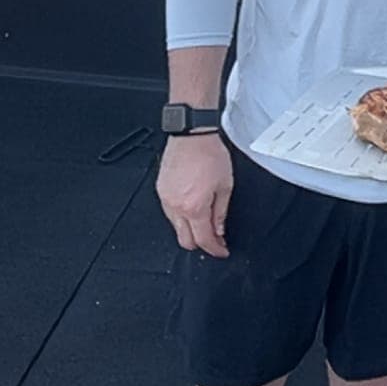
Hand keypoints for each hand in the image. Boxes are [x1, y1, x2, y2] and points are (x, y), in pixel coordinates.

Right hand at [158, 132, 231, 257]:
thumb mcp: (225, 186)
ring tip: (205, 221)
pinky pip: (169, 213)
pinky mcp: (160, 190)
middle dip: (201, 244)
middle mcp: (176, 206)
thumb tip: (219, 230)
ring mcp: (165, 199)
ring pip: (176, 227)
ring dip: (190, 229)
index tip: (222, 250)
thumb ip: (221, 212)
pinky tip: (192, 208)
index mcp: (194, 207)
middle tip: (215, 240)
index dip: (215, 249)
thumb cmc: (209, 154)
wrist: (192, 135)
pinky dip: (181, 216)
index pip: (203, 240)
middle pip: (185, 240)